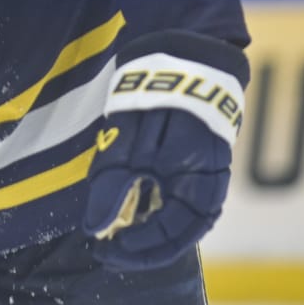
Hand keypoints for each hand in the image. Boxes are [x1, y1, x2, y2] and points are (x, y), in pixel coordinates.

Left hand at [83, 46, 244, 270]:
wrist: (181, 53)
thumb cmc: (155, 98)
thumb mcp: (126, 144)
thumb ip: (111, 188)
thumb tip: (95, 229)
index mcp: (198, 183)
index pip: (170, 235)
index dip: (136, 249)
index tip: (104, 250)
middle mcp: (208, 184)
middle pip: (178, 232)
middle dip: (142, 246)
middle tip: (107, 251)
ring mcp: (206, 172)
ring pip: (180, 217)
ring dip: (149, 230)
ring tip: (116, 235)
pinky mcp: (198, 160)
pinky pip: (181, 198)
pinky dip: (157, 209)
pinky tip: (134, 209)